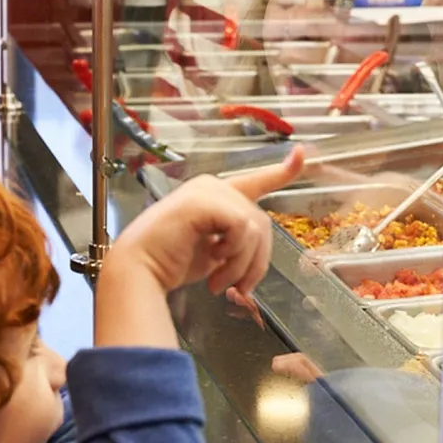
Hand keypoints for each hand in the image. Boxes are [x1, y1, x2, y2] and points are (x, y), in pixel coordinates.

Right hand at [96, 148, 304, 348]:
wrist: (139, 270)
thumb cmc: (168, 263)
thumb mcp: (214, 253)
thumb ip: (236, 245)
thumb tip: (258, 260)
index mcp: (214, 196)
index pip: (256, 180)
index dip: (282, 171)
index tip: (302, 154)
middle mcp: (213, 187)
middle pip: (261, 222)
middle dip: (255, 262)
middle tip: (236, 289)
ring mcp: (208, 191)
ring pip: (255, 227)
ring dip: (242, 264)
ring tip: (218, 283)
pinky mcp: (204, 200)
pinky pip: (242, 227)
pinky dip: (233, 253)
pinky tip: (211, 262)